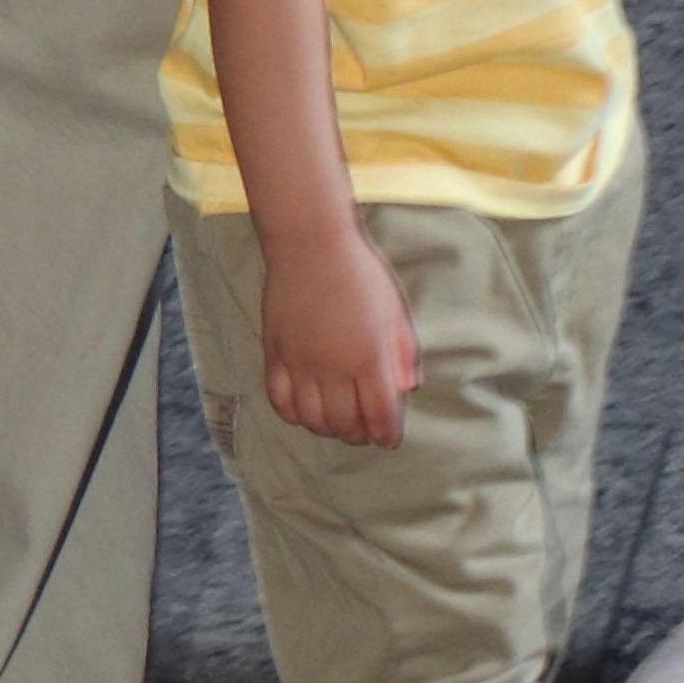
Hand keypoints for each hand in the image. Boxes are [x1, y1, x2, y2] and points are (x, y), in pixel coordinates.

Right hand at [260, 215, 422, 445]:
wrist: (311, 242)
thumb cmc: (360, 271)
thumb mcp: (395, 308)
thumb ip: (404, 352)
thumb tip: (409, 388)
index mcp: (369, 356)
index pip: (379, 415)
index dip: (386, 434)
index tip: (388, 439)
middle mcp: (333, 367)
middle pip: (345, 424)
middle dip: (359, 435)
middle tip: (364, 431)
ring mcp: (301, 363)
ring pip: (312, 420)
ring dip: (328, 429)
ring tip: (337, 422)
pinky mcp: (275, 355)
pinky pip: (280, 402)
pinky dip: (294, 415)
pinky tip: (306, 409)